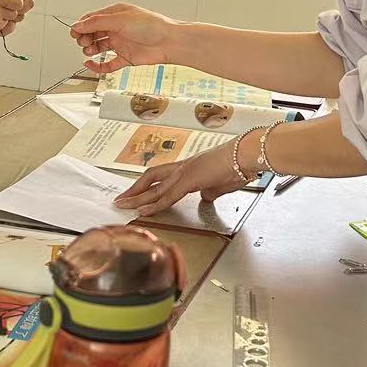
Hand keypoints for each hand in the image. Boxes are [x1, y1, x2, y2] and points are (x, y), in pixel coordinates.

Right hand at [69, 3, 179, 74]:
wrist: (168, 43)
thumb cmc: (151, 26)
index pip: (92, 19)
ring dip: (90, 49)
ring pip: (98, 47)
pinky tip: (90, 64)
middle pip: (92, 33)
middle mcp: (117, 28)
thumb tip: (79, 25)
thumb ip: (97, 23)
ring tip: (90, 50)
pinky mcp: (125, 58)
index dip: (82, 26)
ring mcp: (120, 43)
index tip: (75, 32)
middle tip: (84, 41)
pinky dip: (97, 65)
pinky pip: (107, 63)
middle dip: (84, 37)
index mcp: (115, 15)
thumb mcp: (119, 19)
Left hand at [113, 138, 249, 215]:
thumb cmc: (238, 167)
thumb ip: (211, 192)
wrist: (245, 156)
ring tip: (123, 205)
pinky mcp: (189, 180)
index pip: (162, 176)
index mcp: (189, 168)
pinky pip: (166, 196)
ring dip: (137, 197)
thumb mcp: (221, 185)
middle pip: (151, 177)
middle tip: (121, 199)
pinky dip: (153, 205)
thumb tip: (205, 198)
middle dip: (135, 189)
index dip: (148, 185)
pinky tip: (143, 210)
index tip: (137, 193)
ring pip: (153, 187)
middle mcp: (182, 168)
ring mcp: (184, 172)